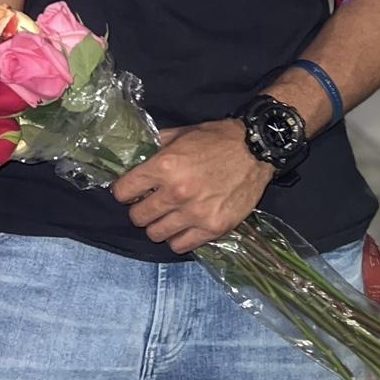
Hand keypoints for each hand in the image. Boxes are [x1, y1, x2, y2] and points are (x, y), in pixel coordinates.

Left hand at [110, 120, 272, 253]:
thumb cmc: (216, 139)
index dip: (123, 191)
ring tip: (166, 217)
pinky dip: (177, 238)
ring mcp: (195, 213)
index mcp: (164, 166)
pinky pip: (181, 245)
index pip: (123, 191)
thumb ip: (155, 146)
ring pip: (156, 234)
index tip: (129, 191)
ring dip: (157, 226)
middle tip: (149, 204)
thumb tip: (135, 156)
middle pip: (138, 217)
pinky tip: (182, 227)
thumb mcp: (180, 134)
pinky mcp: (213, 228)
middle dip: (139, 210)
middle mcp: (176, 193)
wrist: (255, 149)